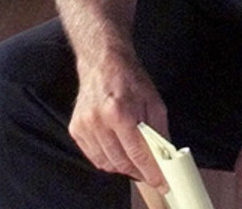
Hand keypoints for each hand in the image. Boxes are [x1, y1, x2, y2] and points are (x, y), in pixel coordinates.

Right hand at [68, 49, 170, 188]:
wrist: (103, 60)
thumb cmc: (129, 77)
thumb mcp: (153, 100)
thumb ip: (159, 130)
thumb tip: (166, 156)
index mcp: (119, 111)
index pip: (137, 153)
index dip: (151, 171)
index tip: (161, 180)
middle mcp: (98, 120)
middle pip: (121, 162)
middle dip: (138, 171)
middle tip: (149, 171)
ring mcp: (84, 126)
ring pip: (106, 163)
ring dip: (122, 166)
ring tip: (133, 158)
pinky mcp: (76, 129)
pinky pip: (93, 156)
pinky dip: (107, 159)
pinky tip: (117, 149)